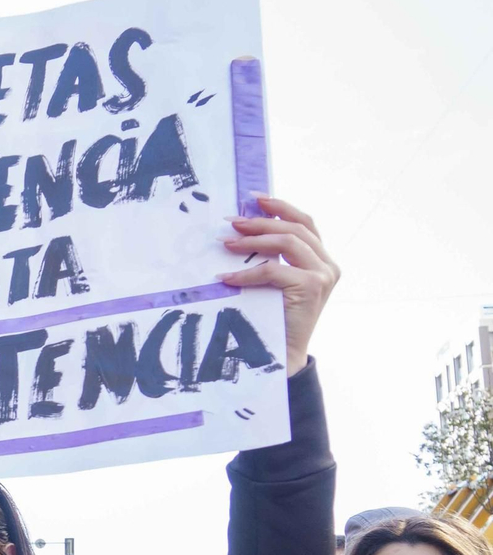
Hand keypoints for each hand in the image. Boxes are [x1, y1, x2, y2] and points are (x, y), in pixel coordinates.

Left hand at [216, 196, 338, 376]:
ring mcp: (323, 275)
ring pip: (287, 242)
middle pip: (295, 227)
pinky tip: (226, 277)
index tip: (254, 198)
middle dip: (261, 221)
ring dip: (253, 240)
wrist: (283, 356)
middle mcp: (327, 265)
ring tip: (227, 242)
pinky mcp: (312, 287)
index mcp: (321, 260)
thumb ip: (271, 260)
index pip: (304, 223)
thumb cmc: (273, 319)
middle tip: (232, 221)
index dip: (280, 207)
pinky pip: (273, 269)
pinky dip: (247, 272)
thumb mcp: (275, 284)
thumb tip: (241, 230)